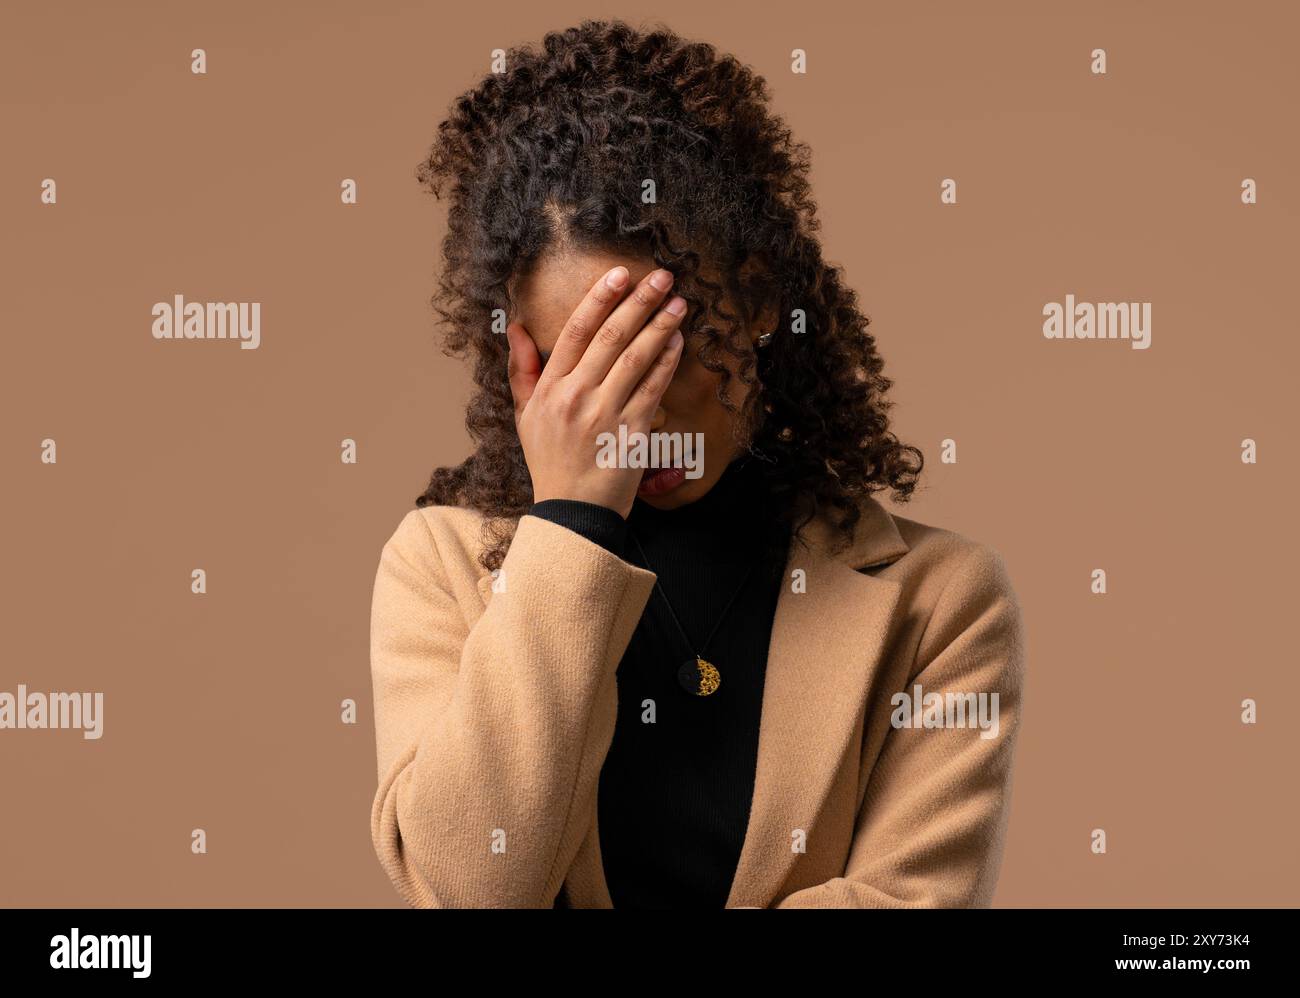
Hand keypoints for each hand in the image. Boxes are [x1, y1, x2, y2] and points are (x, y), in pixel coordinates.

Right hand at [506, 266, 686, 518]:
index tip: (619, 274)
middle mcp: (576, 397)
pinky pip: (653, 387)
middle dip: (638, 302)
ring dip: (660, 325)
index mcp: (549, 389)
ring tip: (678, 302)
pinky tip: (678, 340)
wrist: (573, 512)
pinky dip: (667, 360)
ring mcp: (605, 414)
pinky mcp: (632, 432)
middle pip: (610, 337)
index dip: (599, 299)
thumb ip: (523, 370)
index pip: (575, 332)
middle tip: (662, 276)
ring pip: (636, 358)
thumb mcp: (526, 416)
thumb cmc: (550, 462)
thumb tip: (516, 328)